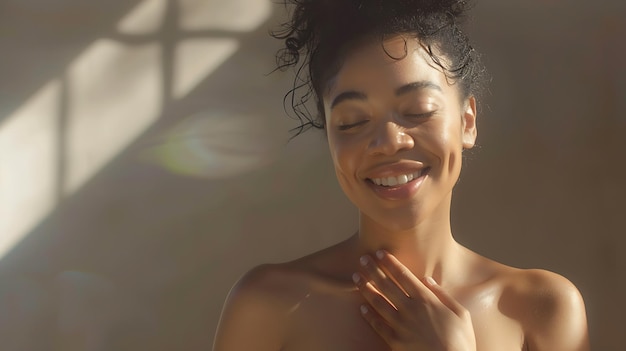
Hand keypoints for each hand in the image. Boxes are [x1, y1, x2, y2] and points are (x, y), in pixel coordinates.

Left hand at [352, 250, 475, 350]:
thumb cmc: (460, 341)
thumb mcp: (461, 314)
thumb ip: (443, 295)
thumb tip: (427, 280)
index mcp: (426, 299)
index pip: (403, 275)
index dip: (390, 263)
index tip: (379, 253)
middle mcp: (410, 309)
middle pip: (386, 285)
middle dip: (373, 270)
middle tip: (363, 259)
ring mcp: (400, 325)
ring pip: (378, 302)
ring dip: (365, 288)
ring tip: (356, 277)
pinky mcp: (395, 341)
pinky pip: (378, 325)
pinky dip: (368, 316)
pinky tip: (361, 308)